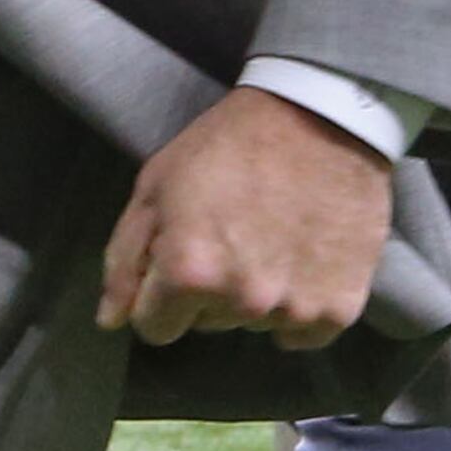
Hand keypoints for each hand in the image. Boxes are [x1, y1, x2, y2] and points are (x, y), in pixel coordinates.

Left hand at [97, 88, 393, 350]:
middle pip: (207, 324)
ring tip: (271, 238)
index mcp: (189, 273)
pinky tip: (302, 262)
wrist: (322, 116)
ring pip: (254, 325)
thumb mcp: (156, 185)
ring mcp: (294, 308)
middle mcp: (242, 302)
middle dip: (209, 289)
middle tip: (231, 234)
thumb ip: (124, 259)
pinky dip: (300, 308)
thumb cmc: (227, 144)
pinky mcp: (340, 308)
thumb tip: (110, 321)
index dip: (161, 294)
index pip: (156, 328)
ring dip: (256, 296)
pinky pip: (304, 334)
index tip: (181, 257)